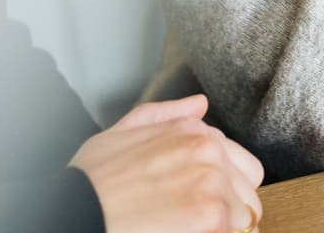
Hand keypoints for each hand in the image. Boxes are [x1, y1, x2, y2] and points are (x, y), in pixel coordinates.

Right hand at [70, 94, 263, 232]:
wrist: (75, 210)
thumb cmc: (91, 179)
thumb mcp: (122, 132)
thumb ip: (166, 115)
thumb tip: (200, 103)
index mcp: (193, 130)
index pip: (240, 163)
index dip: (225, 189)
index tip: (204, 206)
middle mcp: (210, 149)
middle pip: (247, 190)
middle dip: (230, 210)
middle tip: (197, 223)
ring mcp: (213, 181)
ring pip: (245, 216)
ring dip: (225, 228)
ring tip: (189, 229)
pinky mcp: (212, 215)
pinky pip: (234, 232)